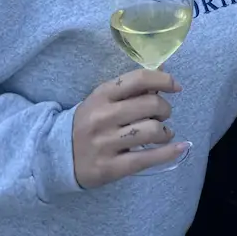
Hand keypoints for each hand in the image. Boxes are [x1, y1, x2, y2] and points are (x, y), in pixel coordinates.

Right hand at [71, 68, 188, 187]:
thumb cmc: (88, 122)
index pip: (139, 79)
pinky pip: (145, 158)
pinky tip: (179, 147)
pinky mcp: (110, 167)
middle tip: (162, 115)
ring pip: (151, 131)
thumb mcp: (103, 99)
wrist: (57, 156)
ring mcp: (106, 143)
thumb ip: (131, 86)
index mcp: (102, 95)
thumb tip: (163, 68)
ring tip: (163, 133)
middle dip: (165, 109)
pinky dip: (167, 153)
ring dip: (165, 131)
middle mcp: (104, 116)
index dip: (163, 80)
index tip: (176, 86)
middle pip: (150, 105)